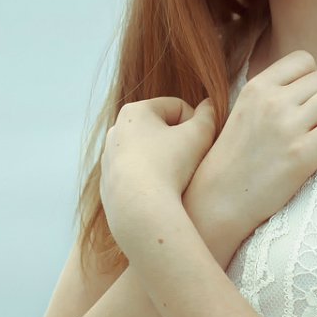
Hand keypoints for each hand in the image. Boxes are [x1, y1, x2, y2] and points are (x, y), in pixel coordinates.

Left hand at [100, 94, 218, 259]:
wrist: (140, 210)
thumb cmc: (170, 167)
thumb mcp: (200, 135)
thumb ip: (208, 115)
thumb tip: (208, 106)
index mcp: (134, 111)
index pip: (177, 107)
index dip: (196, 123)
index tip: (200, 144)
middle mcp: (116, 130)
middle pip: (160, 129)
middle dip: (178, 142)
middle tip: (191, 161)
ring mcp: (109, 158)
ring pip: (147, 152)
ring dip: (165, 160)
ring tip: (177, 178)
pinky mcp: (108, 183)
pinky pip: (136, 174)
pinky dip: (149, 179)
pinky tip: (160, 192)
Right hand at [191, 48, 316, 238]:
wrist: (220, 199)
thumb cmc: (234, 157)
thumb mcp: (242, 110)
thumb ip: (270, 92)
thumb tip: (305, 78)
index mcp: (257, 87)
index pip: (304, 59)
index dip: (312, 78)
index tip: (306, 99)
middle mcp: (273, 101)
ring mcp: (289, 127)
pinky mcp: (304, 154)